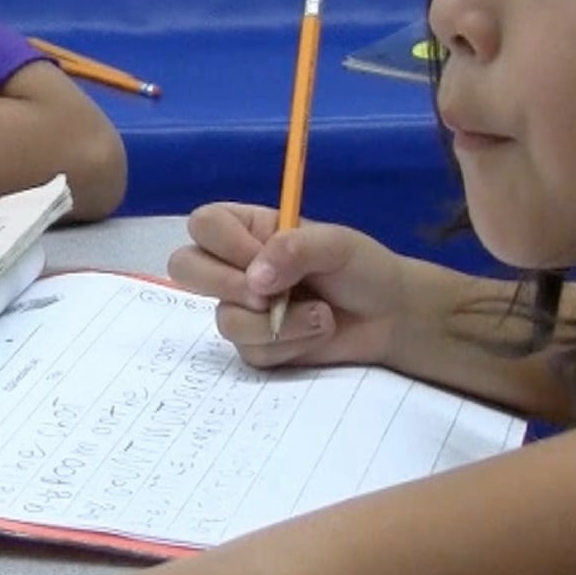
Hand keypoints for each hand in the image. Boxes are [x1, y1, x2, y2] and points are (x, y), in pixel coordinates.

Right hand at [165, 202, 409, 369]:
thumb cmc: (362, 268)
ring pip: (223, 319)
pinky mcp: (257, 345)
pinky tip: (316, 333)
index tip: (258, 255)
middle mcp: (236, 266)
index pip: (204, 224)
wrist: (391, 317)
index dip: (224, 242)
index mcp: (249, 229)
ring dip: (277, 323)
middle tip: (268, 295)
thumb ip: (294, 248)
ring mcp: (243, 307)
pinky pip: (250, 351)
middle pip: (184, 267)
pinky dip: (288, 345)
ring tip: (320, 315)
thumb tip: (254, 280)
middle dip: (226, 284)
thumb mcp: (336, 244)